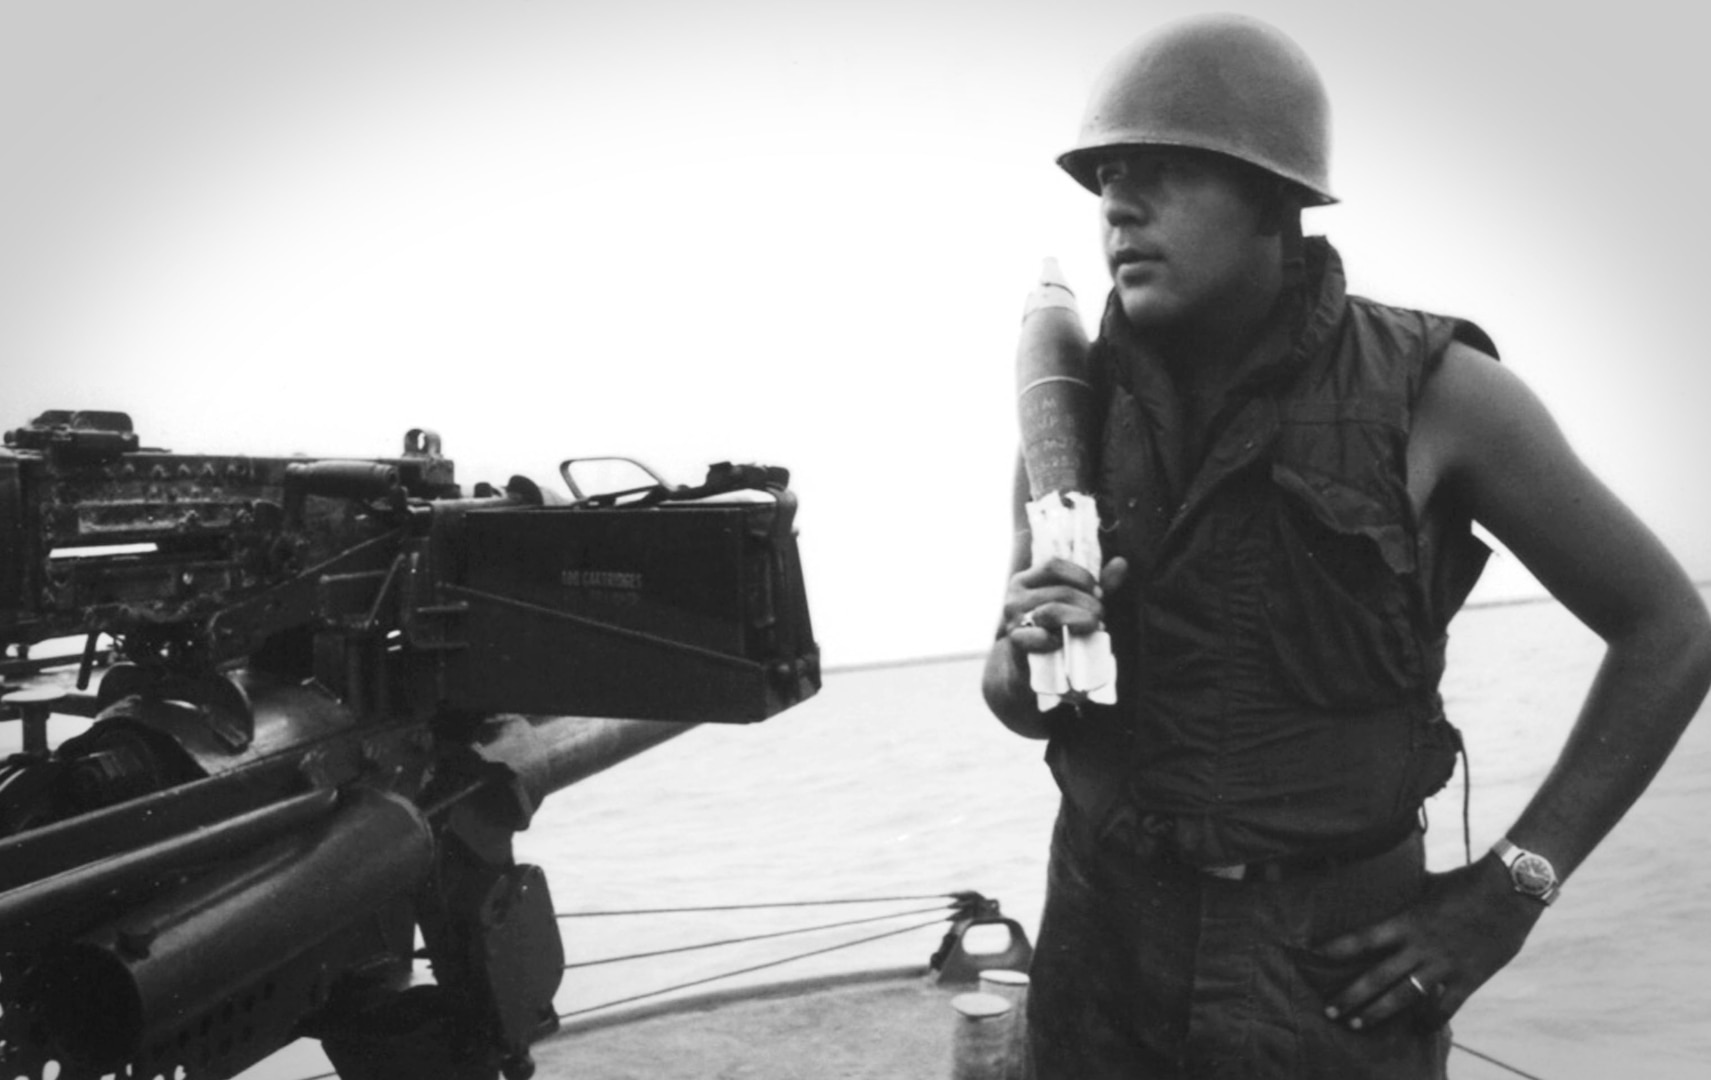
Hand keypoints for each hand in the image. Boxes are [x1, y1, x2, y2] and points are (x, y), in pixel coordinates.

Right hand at [1001, 556, 1128, 652]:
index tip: (1099, 593)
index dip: (1081, 576)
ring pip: (1053, 611)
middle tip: (1101, 616)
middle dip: (1088, 603)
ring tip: (1095, 627)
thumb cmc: (1053, 630)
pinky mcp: (1015, 641)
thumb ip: (1095, 586)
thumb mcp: (1073, 605)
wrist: (1029, 667)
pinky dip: (1058, 639)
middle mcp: (1014, 596)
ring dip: (1081, 619)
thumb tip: (1121, 562)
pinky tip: (1067, 643)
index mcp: (1025, 580)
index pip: (1053, 565)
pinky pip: (1041, 636)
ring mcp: (1012, 619)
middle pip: (1059, 591)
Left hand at [1315, 856, 1543, 1031]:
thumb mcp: (1428, 883)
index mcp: (1408, 920)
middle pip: (1377, 976)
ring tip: (1357, 1024)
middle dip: (1350, 996)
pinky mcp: (1468, 978)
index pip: (1363, 938)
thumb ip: (1406, 889)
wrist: (1511, 891)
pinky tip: (1418, 1030)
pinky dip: (1430, 1020)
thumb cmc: (1467, 882)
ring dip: (1378, 1012)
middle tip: (1328, 1011)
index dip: (1338, 949)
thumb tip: (1385, 875)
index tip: (1315, 957)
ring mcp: (1444, 965)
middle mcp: (1421, 946)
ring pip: (1404, 996)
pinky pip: (1445, 1006)